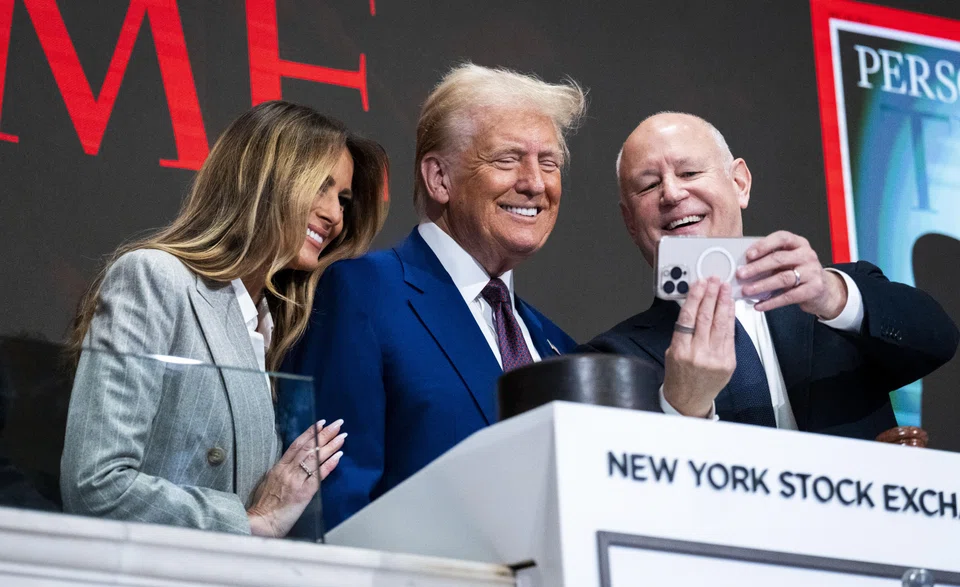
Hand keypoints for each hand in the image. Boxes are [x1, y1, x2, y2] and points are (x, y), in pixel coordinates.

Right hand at [246, 419, 345, 537]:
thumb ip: (280, 473)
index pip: (297, 445)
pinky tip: (338, 456)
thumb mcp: (267, 483)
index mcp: (279, 468)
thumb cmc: (263, 507)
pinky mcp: (303, 493)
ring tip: (342, 436)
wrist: (260, 523)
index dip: (310, 433)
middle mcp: (288, 471)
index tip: (321, 423)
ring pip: (315, 457)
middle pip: (308, 447)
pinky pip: (318, 475)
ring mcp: (296, 481)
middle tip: (337, 423)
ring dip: (330, 445)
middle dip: (324, 433)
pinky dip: (328, 464)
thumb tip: (288, 465)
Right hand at [663, 278, 735, 417]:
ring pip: (721, 324)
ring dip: (723, 303)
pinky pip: (730, 336)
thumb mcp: (671, 352)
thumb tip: (695, 307)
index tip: (699, 284)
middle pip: (706, 317)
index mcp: (680, 350)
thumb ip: (684, 332)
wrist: (688, 400)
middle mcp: (698, 354)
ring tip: (724, 289)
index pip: (688, 317)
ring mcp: (716, 358)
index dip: (695, 297)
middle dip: (711, 295)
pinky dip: (730, 319)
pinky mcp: (728, 362)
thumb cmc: (678, 376)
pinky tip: (730, 307)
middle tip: (714, 281)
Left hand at [737, 230, 846, 317]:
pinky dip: (771, 302)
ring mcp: (812, 272)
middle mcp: (807, 255)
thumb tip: (744, 265)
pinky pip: (788, 296)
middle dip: (757, 267)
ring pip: (783, 278)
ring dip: (762, 285)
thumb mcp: (789, 260)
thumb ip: (771, 258)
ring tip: (747, 290)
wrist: (824, 290)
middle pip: (779, 259)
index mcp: (799, 243)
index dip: (764, 245)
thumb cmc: (800, 272)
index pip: (781, 238)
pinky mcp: (813, 289)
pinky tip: (759, 305)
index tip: (748, 255)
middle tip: (741, 274)